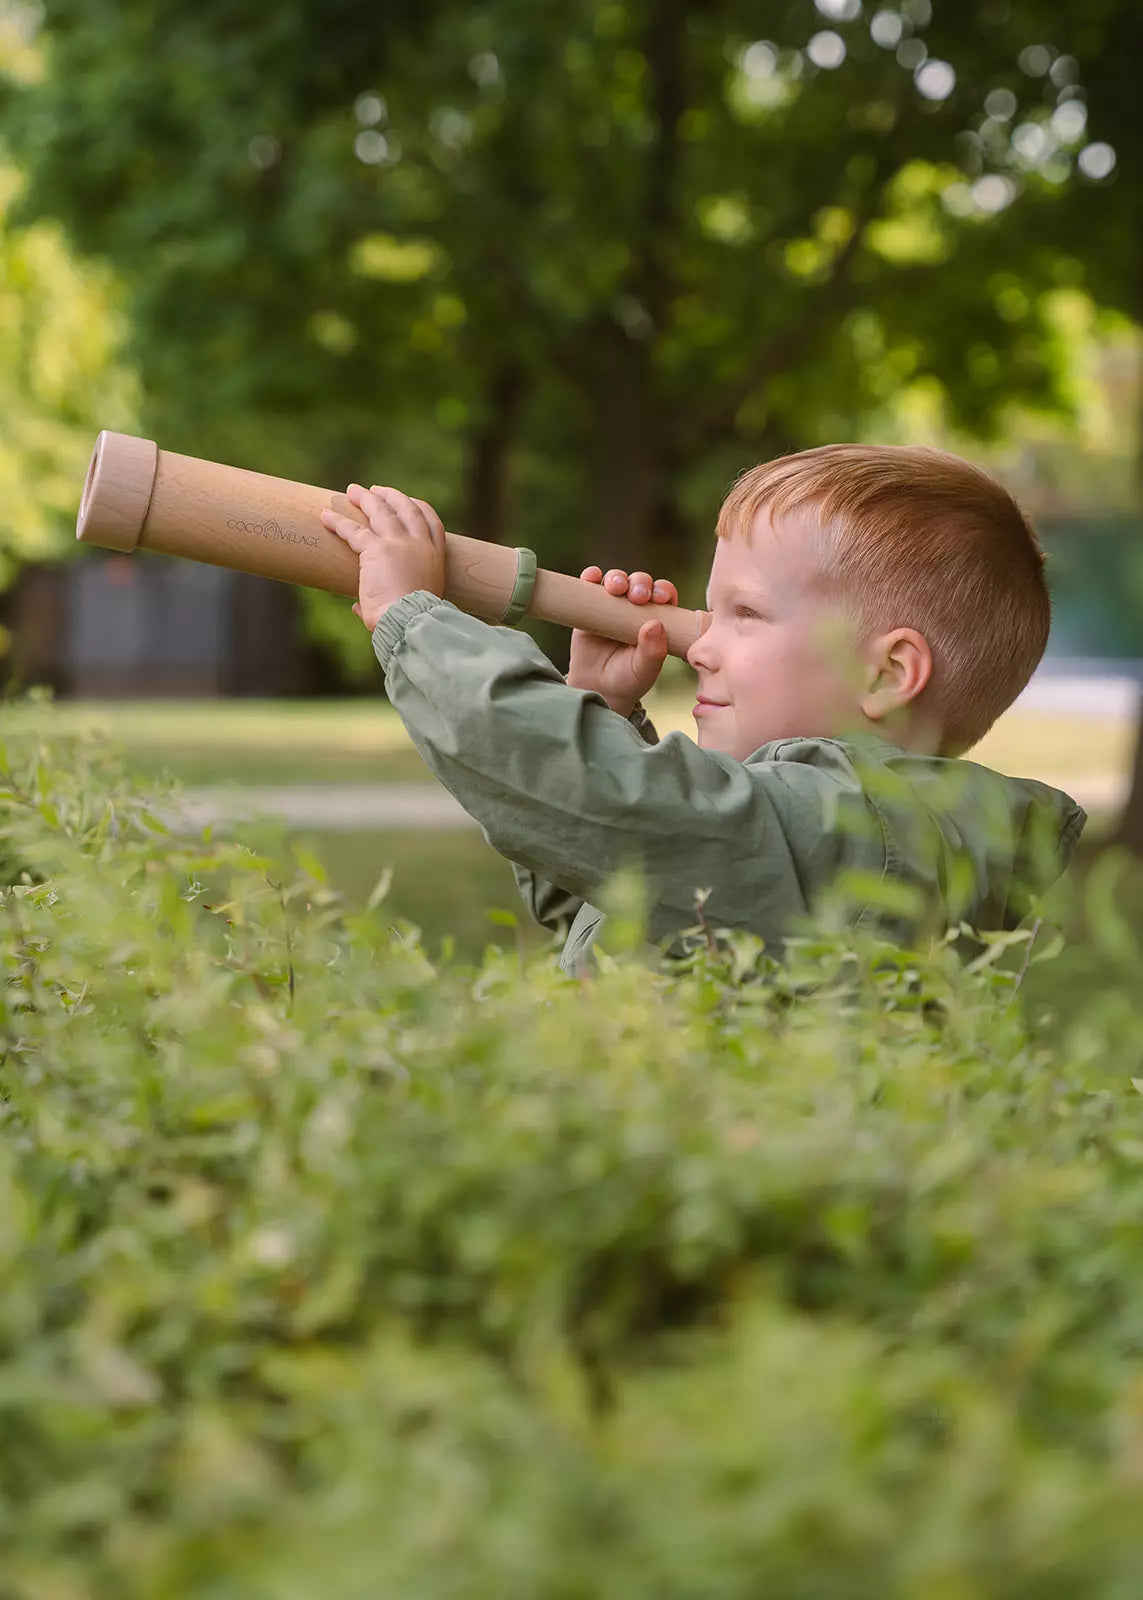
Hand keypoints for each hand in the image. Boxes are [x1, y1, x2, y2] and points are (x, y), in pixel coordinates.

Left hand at [320, 484, 445, 630]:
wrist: (412, 620)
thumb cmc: (413, 620)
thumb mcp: (410, 605)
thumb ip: (383, 601)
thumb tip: (357, 608)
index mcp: (435, 557)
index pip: (432, 523)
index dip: (419, 508)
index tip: (411, 501)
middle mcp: (420, 545)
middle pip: (406, 509)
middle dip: (391, 496)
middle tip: (376, 490)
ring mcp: (400, 543)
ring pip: (381, 512)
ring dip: (366, 499)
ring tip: (352, 491)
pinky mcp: (378, 548)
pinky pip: (354, 531)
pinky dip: (338, 523)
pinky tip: (325, 516)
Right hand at [566, 567, 677, 717]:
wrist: (596, 689)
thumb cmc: (628, 680)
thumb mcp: (644, 670)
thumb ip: (653, 652)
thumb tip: (655, 624)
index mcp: (656, 617)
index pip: (663, 595)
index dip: (663, 591)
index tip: (660, 598)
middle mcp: (635, 607)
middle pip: (640, 583)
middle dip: (640, 583)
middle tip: (638, 596)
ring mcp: (611, 605)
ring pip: (617, 580)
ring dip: (617, 578)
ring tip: (615, 588)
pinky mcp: (588, 606)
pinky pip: (589, 585)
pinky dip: (591, 576)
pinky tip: (592, 577)